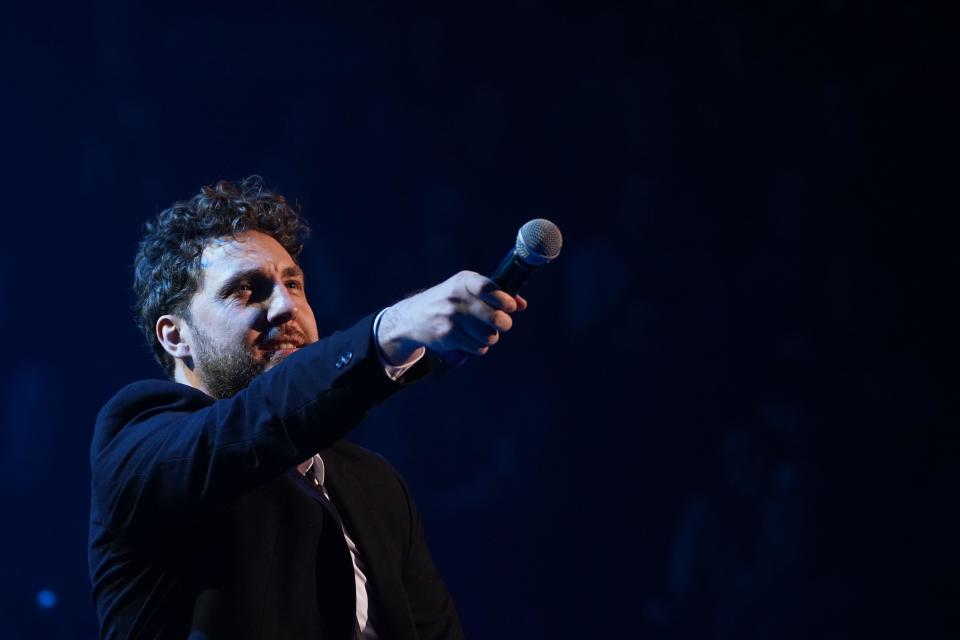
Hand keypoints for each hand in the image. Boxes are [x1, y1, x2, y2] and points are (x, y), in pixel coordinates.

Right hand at [376, 271, 527, 365]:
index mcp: (464, 281)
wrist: (413, 317)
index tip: (509, 307)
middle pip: (496, 318)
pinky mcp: (448, 336)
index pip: (490, 288)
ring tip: (479, 331)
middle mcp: (457, 298)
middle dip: (504, 324)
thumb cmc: (449, 301)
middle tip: (500, 324)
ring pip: (490, 336)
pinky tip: (468, 339)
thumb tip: (521, 304)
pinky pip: (479, 348)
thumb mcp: (466, 289)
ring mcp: (452, 318)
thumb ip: (495, 293)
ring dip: (490, 337)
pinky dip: (478, 347)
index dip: (505, 300)